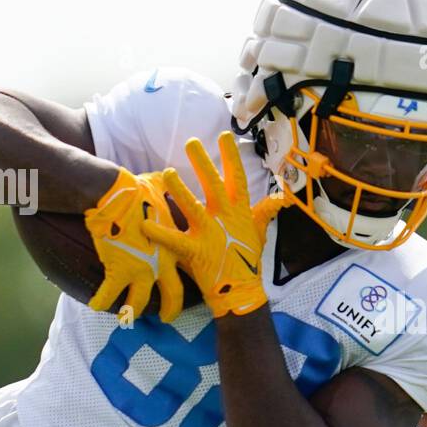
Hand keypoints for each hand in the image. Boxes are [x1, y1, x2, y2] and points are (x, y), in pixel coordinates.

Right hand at [84, 169, 183, 322]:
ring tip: (125, 318)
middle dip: (169, 312)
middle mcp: (162, 264)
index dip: (186, 284)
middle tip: (165, 320)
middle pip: (172, 297)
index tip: (182, 293)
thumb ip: (167, 188)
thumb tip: (167, 174)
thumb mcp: (160, 188)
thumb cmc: (137, 189)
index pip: (187, 273)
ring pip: (138, 302)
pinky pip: (108, 295)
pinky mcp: (117, 271)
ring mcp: (140, 270)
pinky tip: (95, 306)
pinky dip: (100, 301)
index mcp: (175, 247)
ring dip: (131, 312)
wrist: (115, 195)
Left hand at [142, 132, 280, 316]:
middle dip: (203, 163)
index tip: (224, 135)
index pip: (237, 178)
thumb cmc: (247, 260)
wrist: (241, 291)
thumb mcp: (259, 233)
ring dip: (180, 190)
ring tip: (168, 173)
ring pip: (193, 207)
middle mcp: (225, 218)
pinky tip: (145, 224)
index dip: (230, 157)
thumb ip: (264, 213)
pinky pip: (175, 240)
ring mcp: (210, 234)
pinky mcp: (196, 251)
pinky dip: (160, 233)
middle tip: (191, 142)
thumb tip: (281, 199)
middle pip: (214, 185)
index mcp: (240, 211)